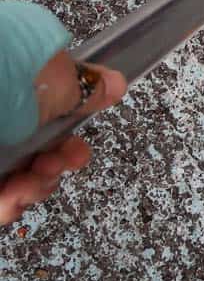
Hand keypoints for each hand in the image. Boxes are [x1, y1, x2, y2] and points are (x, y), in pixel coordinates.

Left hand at [0, 51, 125, 223]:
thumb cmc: (8, 78)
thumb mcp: (58, 77)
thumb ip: (87, 87)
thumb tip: (115, 83)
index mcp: (17, 89)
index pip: (47, 117)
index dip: (68, 137)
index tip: (77, 149)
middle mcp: (1, 121)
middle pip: (34, 153)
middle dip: (55, 166)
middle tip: (57, 163)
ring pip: (15, 180)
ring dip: (34, 188)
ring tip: (29, 184)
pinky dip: (8, 204)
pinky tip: (13, 197)